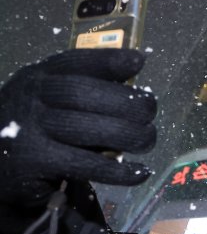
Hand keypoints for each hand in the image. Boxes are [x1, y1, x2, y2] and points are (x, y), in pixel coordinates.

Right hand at [0, 49, 156, 206]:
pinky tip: (140, 172)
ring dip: (129, 135)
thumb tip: (136, 74)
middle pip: (84, 93)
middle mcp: (31, 97)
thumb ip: (85, 88)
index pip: (74, 62)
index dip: (108, 61)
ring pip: (88, 128)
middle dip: (126, 103)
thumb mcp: (51, 100)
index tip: (139, 62)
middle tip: (150, 115)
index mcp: (38, 76)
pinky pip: (86, 164)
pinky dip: (119, 171)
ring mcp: (29, 129)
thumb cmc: (36, 129)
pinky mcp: (34, 161)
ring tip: (147, 141)